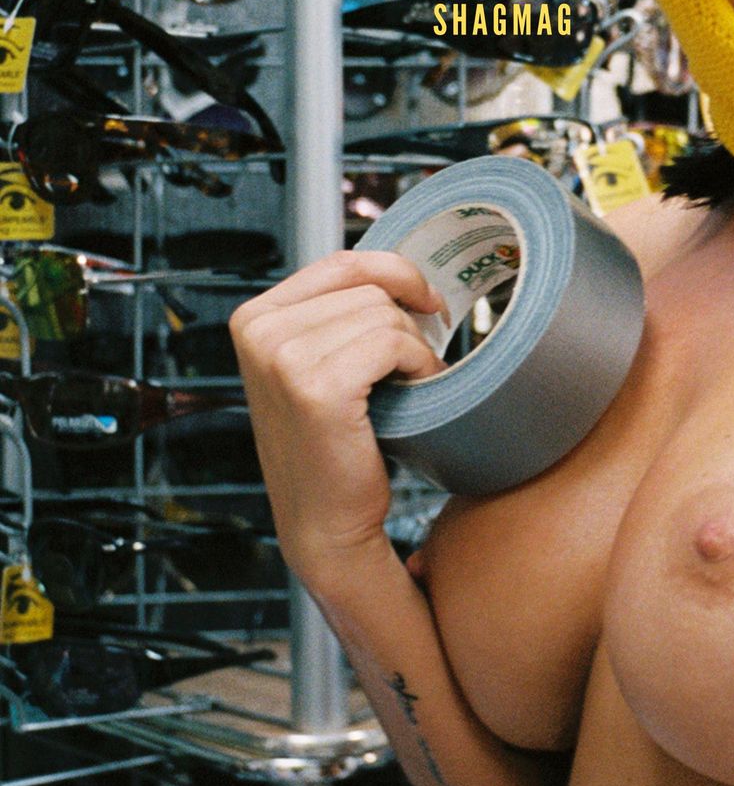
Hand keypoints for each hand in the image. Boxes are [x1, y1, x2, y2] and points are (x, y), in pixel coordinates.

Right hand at [229, 250, 446, 593]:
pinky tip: (414, 391)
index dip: (396, 273)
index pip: (343, 263)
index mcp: (255, 316)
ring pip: (385, 315)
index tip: (426, 301)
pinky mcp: (316, 387)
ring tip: (407, 385)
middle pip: (369, 288)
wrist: (326, 522)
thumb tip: (401, 270)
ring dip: (414, 348)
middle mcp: (259, 331)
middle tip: (412, 366)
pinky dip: (418, 364)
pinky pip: (393, 344)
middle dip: (406, 323)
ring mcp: (282, 358)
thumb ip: (338, 314)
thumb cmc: (334, 444)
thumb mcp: (320, 363)